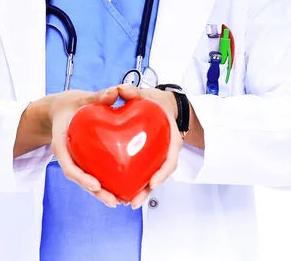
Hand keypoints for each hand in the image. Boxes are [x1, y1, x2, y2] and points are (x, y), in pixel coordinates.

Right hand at [46, 86, 120, 207]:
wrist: (60, 108)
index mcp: (61, 143)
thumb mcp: (80, 98)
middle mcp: (68, 155)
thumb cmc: (68, 104)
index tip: (95, 184)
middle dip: (96, 192)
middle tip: (112, 200)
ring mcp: (76, 158)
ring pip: (87, 179)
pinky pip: (93, 172)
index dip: (81, 177)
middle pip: (80, 178)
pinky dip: (104, 182)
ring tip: (119, 201)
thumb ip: (97, 96)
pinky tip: (120, 188)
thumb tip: (115, 91)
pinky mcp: (85, 159)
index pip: (68, 165)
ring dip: (101, 193)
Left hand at [115, 83, 183, 208]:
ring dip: (142, 191)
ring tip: (127, 202)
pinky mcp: (148, 158)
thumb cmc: (154, 101)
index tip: (152, 182)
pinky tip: (121, 190)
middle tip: (134, 200)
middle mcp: (166, 149)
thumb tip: (119, 89)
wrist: (159, 104)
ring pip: (152, 176)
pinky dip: (135, 182)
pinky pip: (143, 171)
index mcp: (170, 136)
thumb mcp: (146, 93)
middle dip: (149, 190)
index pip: (171, 158)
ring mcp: (157, 155)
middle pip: (161, 173)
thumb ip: (132, 91)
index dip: (163, 172)